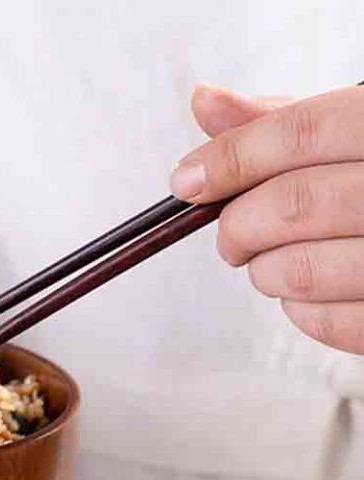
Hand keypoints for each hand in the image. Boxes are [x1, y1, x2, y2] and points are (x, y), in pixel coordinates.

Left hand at [171, 83, 363, 354]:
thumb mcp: (354, 129)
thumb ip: (283, 120)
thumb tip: (205, 101)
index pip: (301, 133)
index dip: (230, 159)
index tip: (188, 182)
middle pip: (292, 204)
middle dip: (237, 226)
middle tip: (232, 236)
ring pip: (298, 271)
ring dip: (263, 270)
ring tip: (271, 260)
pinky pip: (324, 321)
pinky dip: (297, 308)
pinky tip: (308, 288)